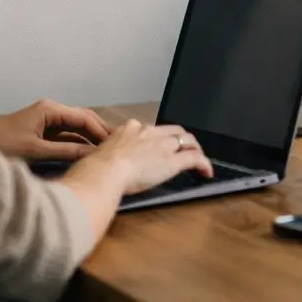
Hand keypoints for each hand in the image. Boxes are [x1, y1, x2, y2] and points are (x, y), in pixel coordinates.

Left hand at [0, 98, 111, 160]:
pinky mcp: (40, 133)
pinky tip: (87, 153)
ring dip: (89, 138)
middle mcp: (50, 111)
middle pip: (82, 119)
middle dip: (99, 131)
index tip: (115, 144)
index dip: (100, 131)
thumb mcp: (36, 151)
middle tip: (118, 146)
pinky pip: (65, 136)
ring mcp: (45, 121)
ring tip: (106, 151)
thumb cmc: (1, 147)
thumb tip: (93, 154)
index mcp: (49, 109)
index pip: (83, 118)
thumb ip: (66, 151)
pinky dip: (77, 143)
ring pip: (75, 128)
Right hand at [65, 118, 213, 195]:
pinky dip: (203, 164)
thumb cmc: (95, 168)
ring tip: (198, 159)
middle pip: (172, 131)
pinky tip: (206, 173)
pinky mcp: (173, 160)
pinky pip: (194, 159)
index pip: (150, 129)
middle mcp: (149, 131)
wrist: (105, 171)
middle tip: (184, 149)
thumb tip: (100, 164)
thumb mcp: (99, 153)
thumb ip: (106, 154)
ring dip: (194, 149)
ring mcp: (163, 145)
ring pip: (186, 140)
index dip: (157, 138)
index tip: (157, 147)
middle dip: (180, 139)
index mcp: (129, 128)